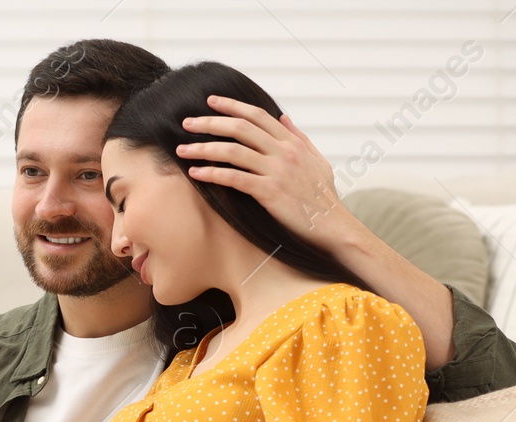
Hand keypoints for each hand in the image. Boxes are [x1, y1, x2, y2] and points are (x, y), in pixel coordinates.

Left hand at [175, 96, 359, 245]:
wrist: (333, 225)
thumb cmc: (323, 197)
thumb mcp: (317, 160)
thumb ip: (299, 137)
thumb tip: (284, 117)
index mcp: (292, 142)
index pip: (257, 116)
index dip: (232, 106)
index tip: (210, 101)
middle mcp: (284, 152)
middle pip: (240, 128)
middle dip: (209, 122)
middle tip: (186, 122)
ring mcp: (277, 171)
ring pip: (233, 151)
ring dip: (203, 148)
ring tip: (182, 150)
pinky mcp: (270, 192)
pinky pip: (235, 178)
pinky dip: (212, 173)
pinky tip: (196, 173)